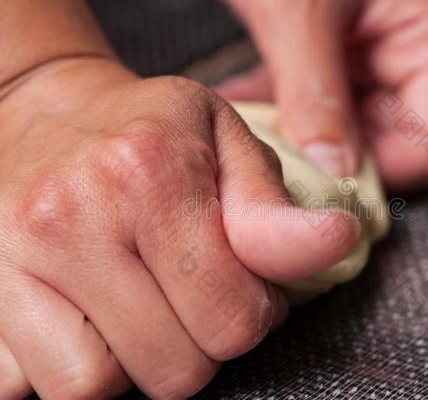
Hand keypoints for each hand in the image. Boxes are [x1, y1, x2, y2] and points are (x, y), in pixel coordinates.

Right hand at [0, 58, 358, 398]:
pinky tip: (89, 318)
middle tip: (195, 298)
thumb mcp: (222, 141)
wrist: (38, 111)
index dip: (255, 316)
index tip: (247, 290)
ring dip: (136, 365)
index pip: (233, 318)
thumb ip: (273, 207)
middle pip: (174, 369)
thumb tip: (338, 242)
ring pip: (96, 389)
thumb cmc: (144, 128)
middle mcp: (71, 219)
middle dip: (202, 345)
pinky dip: (75, 366)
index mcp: (149, 173)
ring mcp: (11, 261)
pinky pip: (30, 385)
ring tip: (143, 312)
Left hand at [220, 0, 427, 189]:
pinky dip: (292, 106)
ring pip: (357, 123)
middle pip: (396, 140)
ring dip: (306, 133)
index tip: (324, 182)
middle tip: (278, 162)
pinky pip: (330, 95)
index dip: (383, 172)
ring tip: (255, 129)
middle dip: (336, 155)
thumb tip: (333, 171)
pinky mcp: (348, 42)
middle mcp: (419, 46)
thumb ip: (318, 95)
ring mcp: (383, 45)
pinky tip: (250, 103)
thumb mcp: (301, 8)